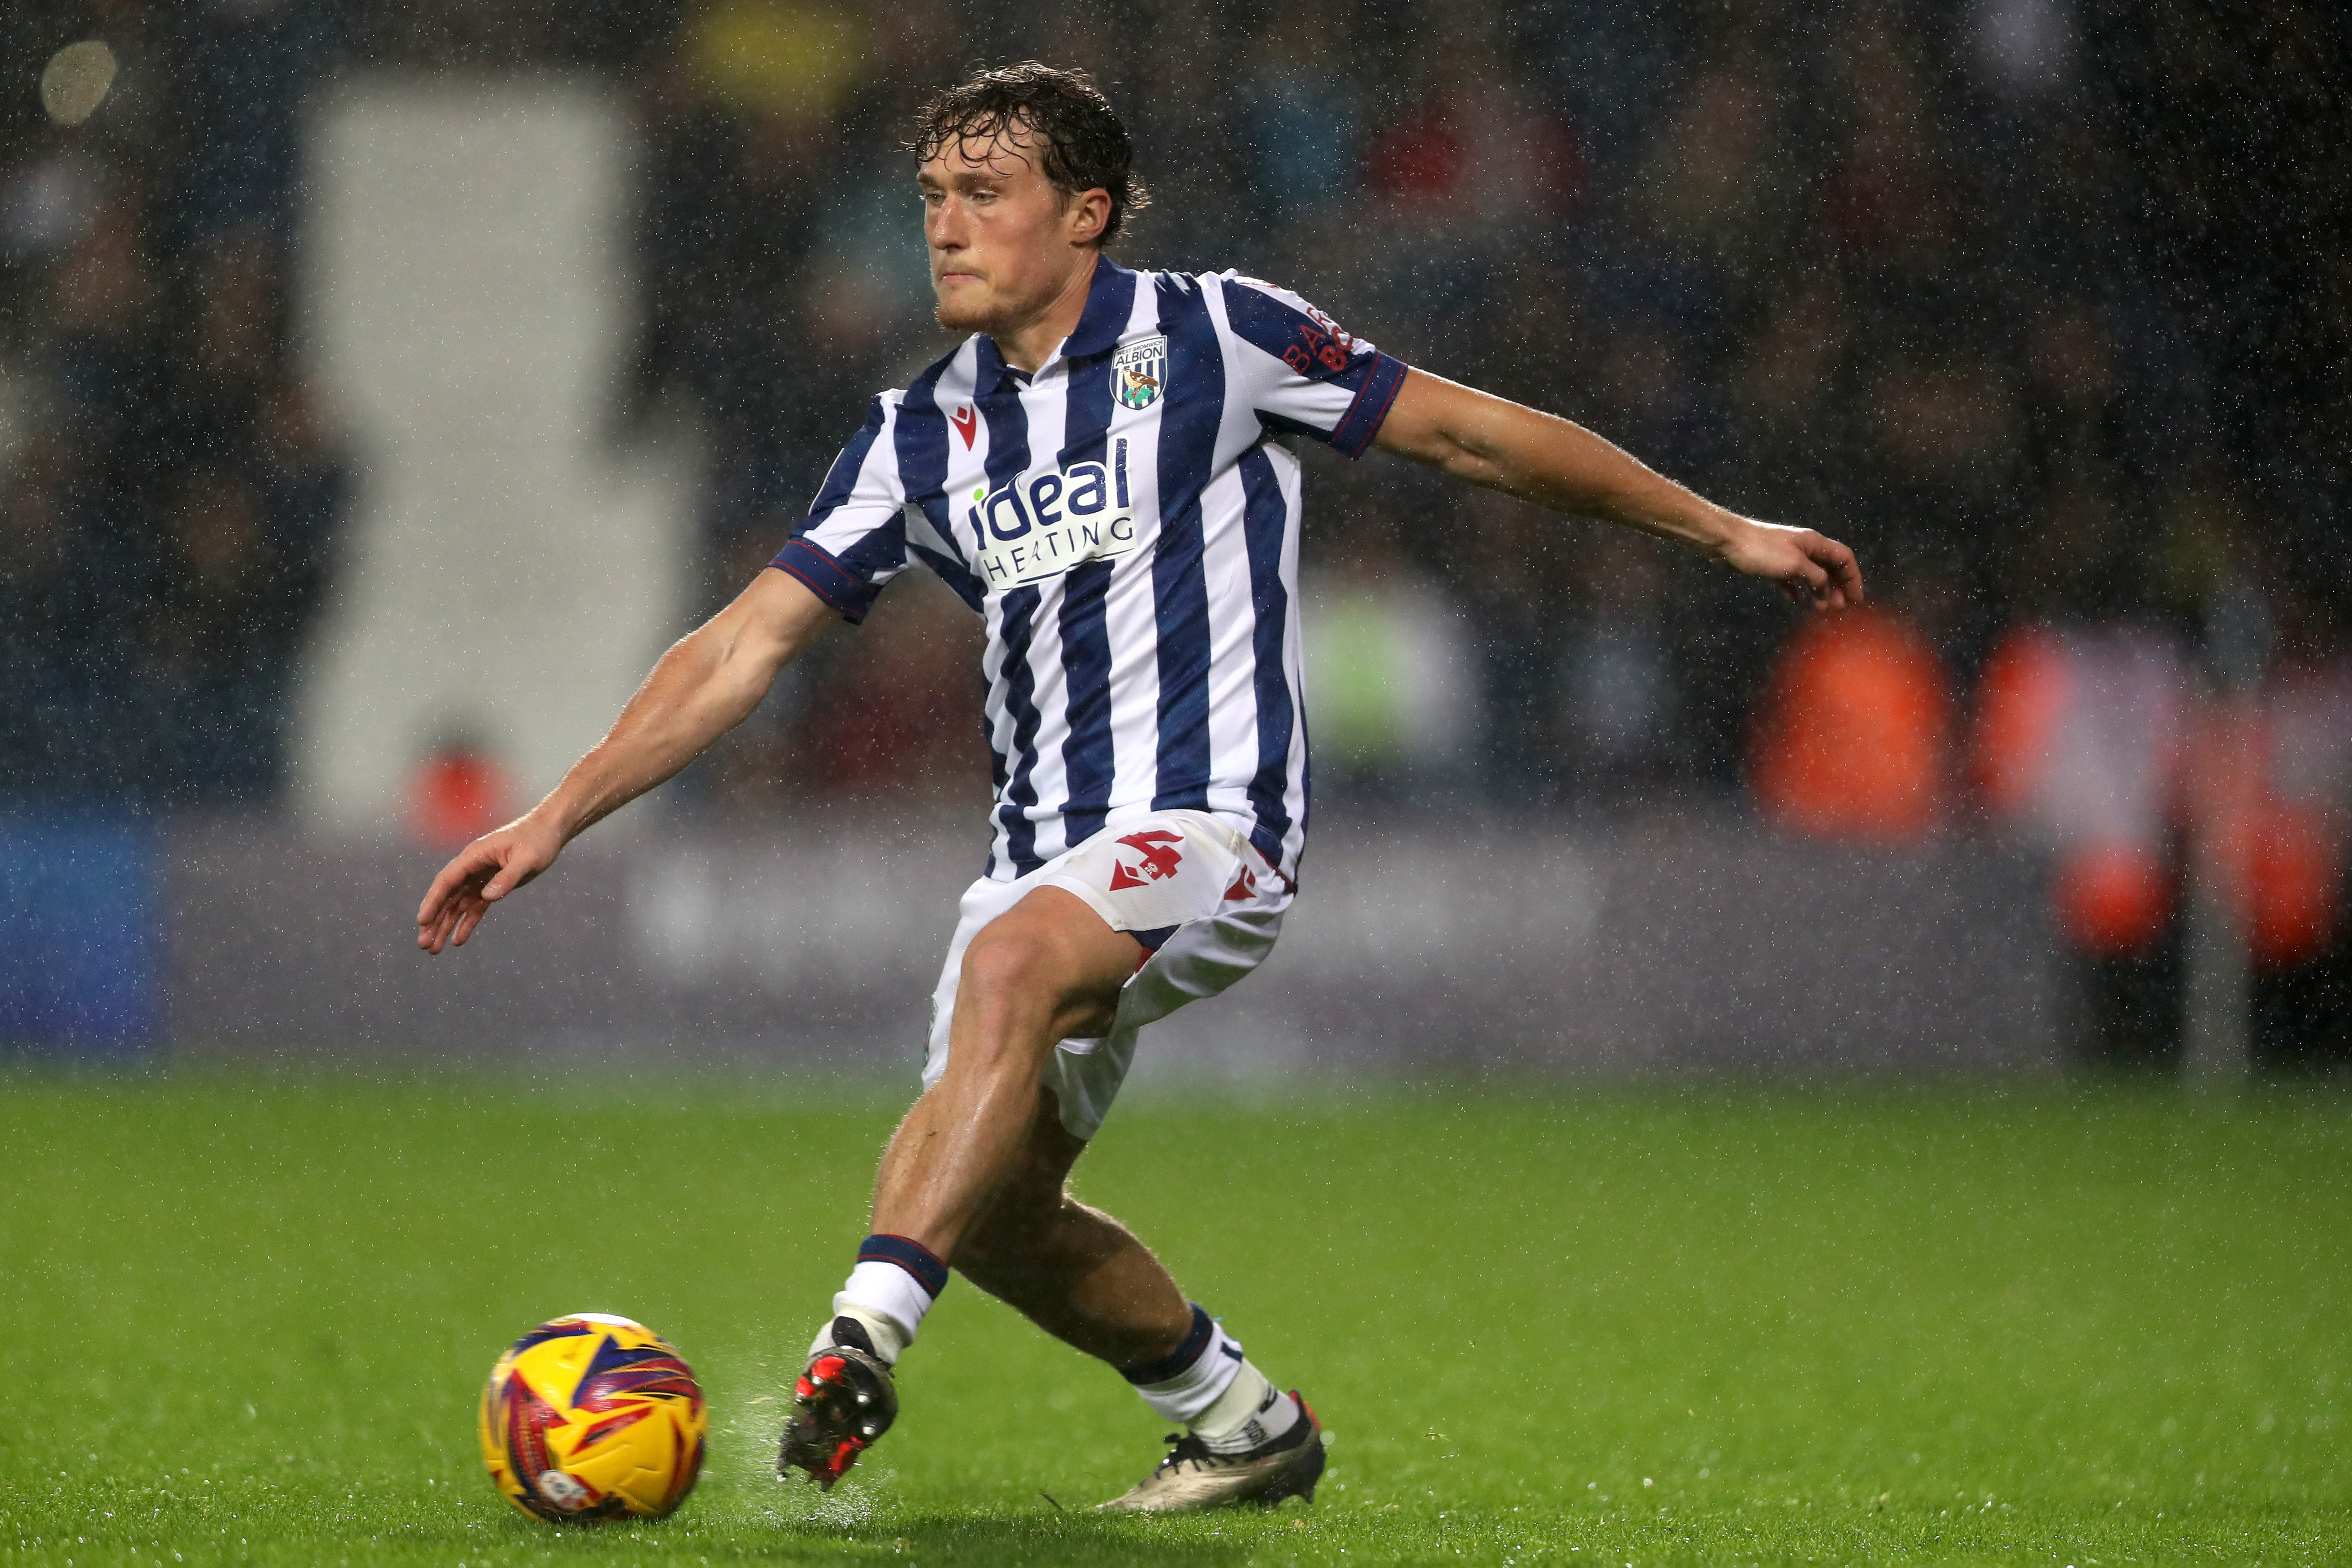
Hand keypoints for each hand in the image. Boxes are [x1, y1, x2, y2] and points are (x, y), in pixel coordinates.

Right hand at [416, 814, 563, 954]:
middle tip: (423, 945)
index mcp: (474, 856)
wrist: (550, 831)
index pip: (446, 881)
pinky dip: (466, 923)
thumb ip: (508, 877)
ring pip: (457, 905)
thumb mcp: (526, 858)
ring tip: (433, 949)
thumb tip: (487, 897)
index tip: (422, 921)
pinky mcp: (492, 885)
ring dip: (445, 926)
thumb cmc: (538, 840)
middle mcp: (472, 867)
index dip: (433, 901)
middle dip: (434, 921)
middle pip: (446, 896)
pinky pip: (474, 907)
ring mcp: (480, 877)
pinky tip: (457, 941)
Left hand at [1714, 516, 1864, 609]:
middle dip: (1838, 588)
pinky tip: (1796, 600)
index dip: (1853, 577)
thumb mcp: (1795, 565)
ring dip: (1820, 591)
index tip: (1856, 599)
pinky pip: (1791, 579)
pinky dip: (1797, 590)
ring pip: (1812, 575)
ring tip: (1822, 608)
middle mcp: (1804, 548)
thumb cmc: (1760, 550)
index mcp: (1814, 543)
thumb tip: (1826, 589)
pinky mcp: (1771, 565)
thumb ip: (1815, 577)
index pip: (1844, 558)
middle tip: (1839, 609)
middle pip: (1830, 567)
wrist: (1726, 542)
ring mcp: (1787, 556)